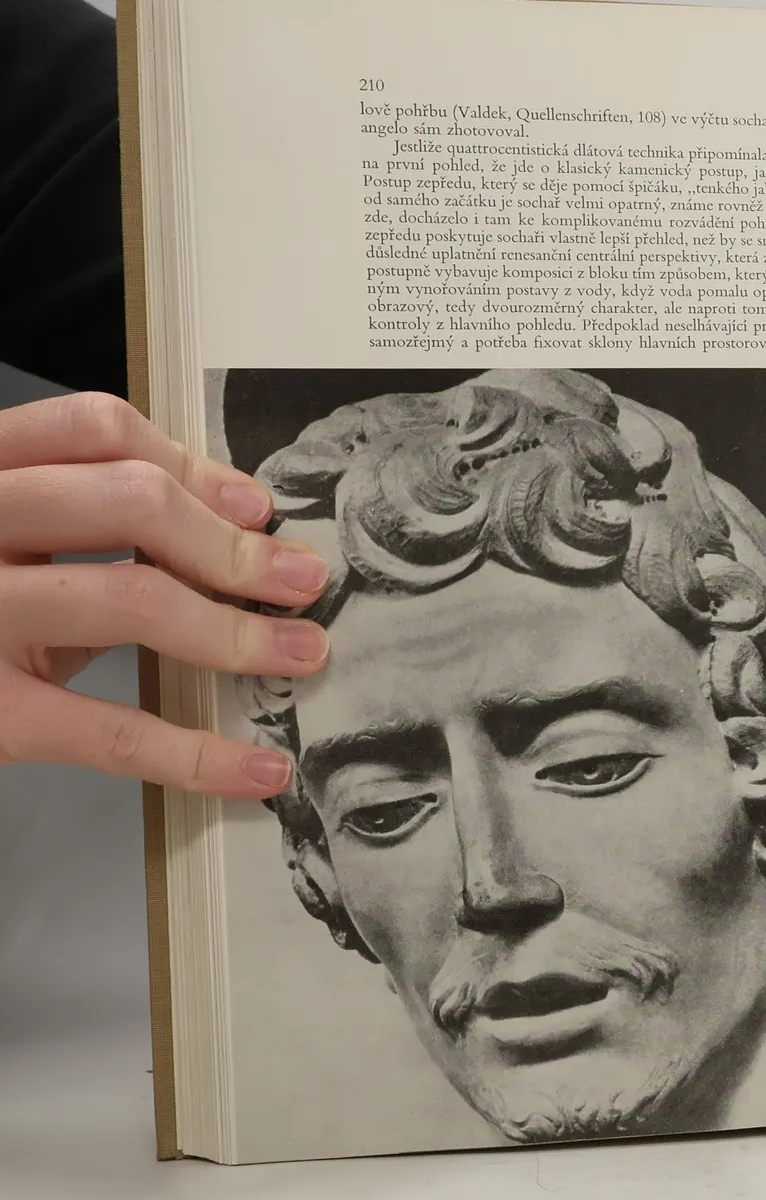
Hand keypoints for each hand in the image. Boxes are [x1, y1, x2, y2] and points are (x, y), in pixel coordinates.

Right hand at [0, 392, 328, 794]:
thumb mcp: (6, 548)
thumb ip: (89, 531)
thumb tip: (238, 533)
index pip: (93, 429)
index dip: (190, 464)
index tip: (256, 509)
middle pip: (128, 500)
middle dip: (233, 546)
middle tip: (303, 581)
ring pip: (130, 597)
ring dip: (236, 630)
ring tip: (302, 652)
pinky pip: (109, 728)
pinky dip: (197, 754)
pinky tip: (258, 770)